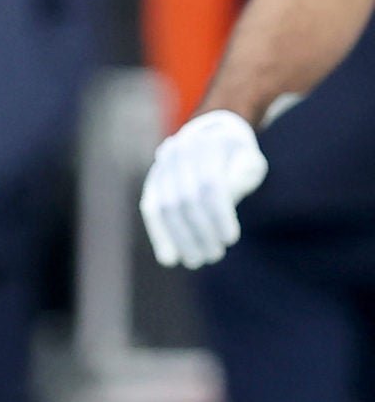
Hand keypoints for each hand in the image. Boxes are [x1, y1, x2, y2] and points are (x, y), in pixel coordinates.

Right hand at [140, 108, 266, 268]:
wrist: (208, 141)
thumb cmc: (236, 158)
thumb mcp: (249, 162)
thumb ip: (241, 178)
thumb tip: (226, 201)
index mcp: (206, 144)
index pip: (209, 184)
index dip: (219, 215)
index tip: (230, 239)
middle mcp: (178, 153)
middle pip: (185, 199)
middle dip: (200, 231)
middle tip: (214, 256)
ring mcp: (160, 168)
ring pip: (166, 208)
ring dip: (180, 238)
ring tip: (196, 260)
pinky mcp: (151, 184)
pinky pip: (151, 211)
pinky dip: (159, 235)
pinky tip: (169, 258)